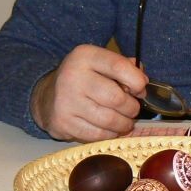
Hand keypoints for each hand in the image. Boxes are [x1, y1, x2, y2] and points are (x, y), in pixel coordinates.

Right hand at [31, 45, 148, 141]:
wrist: (47, 96)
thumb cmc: (83, 78)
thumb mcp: (100, 63)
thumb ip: (123, 67)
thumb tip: (143, 80)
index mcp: (85, 56)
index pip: (118, 66)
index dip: (137, 81)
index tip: (141, 89)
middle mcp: (73, 76)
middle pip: (116, 98)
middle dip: (131, 107)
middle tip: (133, 109)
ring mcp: (66, 101)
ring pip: (109, 120)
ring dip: (124, 123)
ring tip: (126, 121)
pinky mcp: (63, 122)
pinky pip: (97, 134)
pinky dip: (109, 134)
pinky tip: (111, 129)